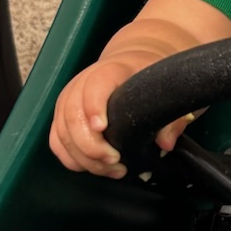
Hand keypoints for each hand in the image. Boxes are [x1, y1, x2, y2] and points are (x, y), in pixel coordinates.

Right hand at [50, 58, 196, 177]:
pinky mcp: (62, 116)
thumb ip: (172, 116)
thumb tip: (166, 143)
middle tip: (115, 160)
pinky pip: (57, 141)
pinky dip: (73, 159)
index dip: (94, 107)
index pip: (94, 86)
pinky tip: (95, 167)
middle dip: (90, 145)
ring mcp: (69, 100)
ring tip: (113, 169)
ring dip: (84, 158)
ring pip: (63, 133)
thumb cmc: (150, 76)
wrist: (134, 61)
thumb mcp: (168, 88)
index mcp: (110, 71)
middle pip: (72, 115)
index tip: (102, 128)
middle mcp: (82, 83)